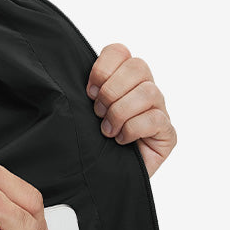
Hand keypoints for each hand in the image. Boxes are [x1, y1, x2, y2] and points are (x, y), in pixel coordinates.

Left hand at [86, 43, 176, 177]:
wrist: (103, 179)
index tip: (89, 92)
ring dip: (120, 112)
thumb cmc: (92, 144)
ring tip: (107, 130)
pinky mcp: (167, 133)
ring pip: (148, 92)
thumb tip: (61, 78)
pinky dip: (132, 129)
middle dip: (111, 91)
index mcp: (123, 79)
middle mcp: (144, 89)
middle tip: (97, 112)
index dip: (102, 68)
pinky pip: (155, 119)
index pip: (120, 51)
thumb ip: (81, 93)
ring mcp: (159, 110)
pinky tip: (121, 140)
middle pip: (138, 66)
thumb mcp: (81, 113)